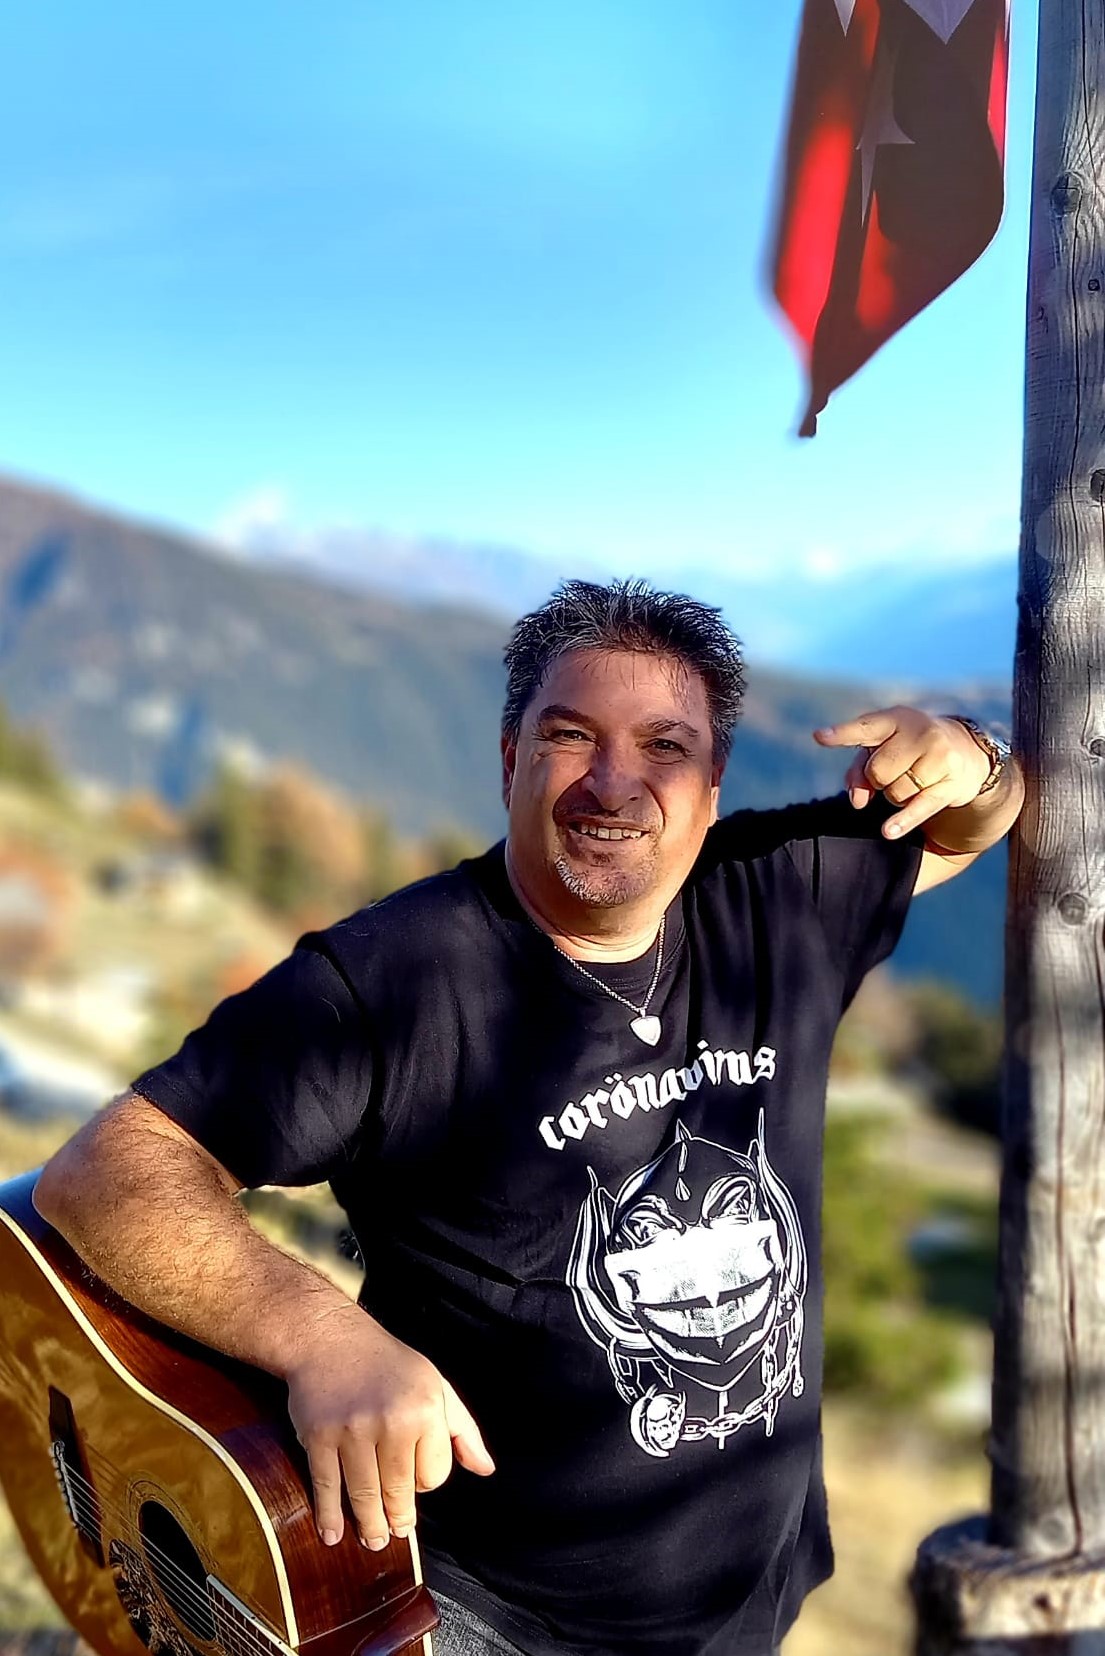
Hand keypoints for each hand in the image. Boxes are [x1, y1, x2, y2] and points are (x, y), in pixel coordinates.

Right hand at [283, 1303, 493, 1550]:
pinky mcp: (320, 1436)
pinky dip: (329, 1516)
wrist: (329, 1339)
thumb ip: (463, 1430)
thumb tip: (485, 1469)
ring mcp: (353, 1430)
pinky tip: (333, 1533)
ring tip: (374, 1539)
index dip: (425, 1482)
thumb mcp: (435, 1386)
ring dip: (370, 1526)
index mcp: (427, 1408)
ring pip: (365, 1496)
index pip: (434, 1474)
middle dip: (398, 1518)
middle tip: (395, 1532)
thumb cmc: (388, 1365)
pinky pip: (327, 1487)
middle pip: (399, 1492)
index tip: (414, 1480)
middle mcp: (393, 1420)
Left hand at [812, 707, 991, 838]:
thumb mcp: (882, 747)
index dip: (842, 734)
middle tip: (895, 770)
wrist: (964, 752)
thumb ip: (859, 769)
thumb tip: (857, 802)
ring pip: (894, 794)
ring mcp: (938, 757)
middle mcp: (920, 733)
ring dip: (896, 795)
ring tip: (912, 779)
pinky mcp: (950, 784)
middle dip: (878, 779)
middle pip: (877, 772)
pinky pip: (917, 808)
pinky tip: (888, 831)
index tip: (819, 737)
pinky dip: (901, 821)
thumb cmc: (909, 748)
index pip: (864, 728)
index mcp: (896, 718)